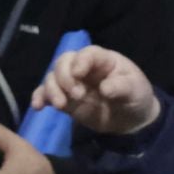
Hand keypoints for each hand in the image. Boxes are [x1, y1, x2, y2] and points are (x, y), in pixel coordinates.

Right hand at [32, 45, 159, 135]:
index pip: (87, 54)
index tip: (78, 74)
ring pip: (52, 77)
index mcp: (102, 60)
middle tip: (76, 95)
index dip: (80, 61)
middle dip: (64, 77)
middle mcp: (82, 67)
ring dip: (52, 89)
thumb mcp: (135, 90)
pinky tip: (38, 106)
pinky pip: (46, 93)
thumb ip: (121, 87)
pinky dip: (40, 97)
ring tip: (61, 105)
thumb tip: (105, 89)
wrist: (131, 119)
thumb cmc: (135, 96)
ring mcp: (71, 82)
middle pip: (63, 62)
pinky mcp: (63, 97)